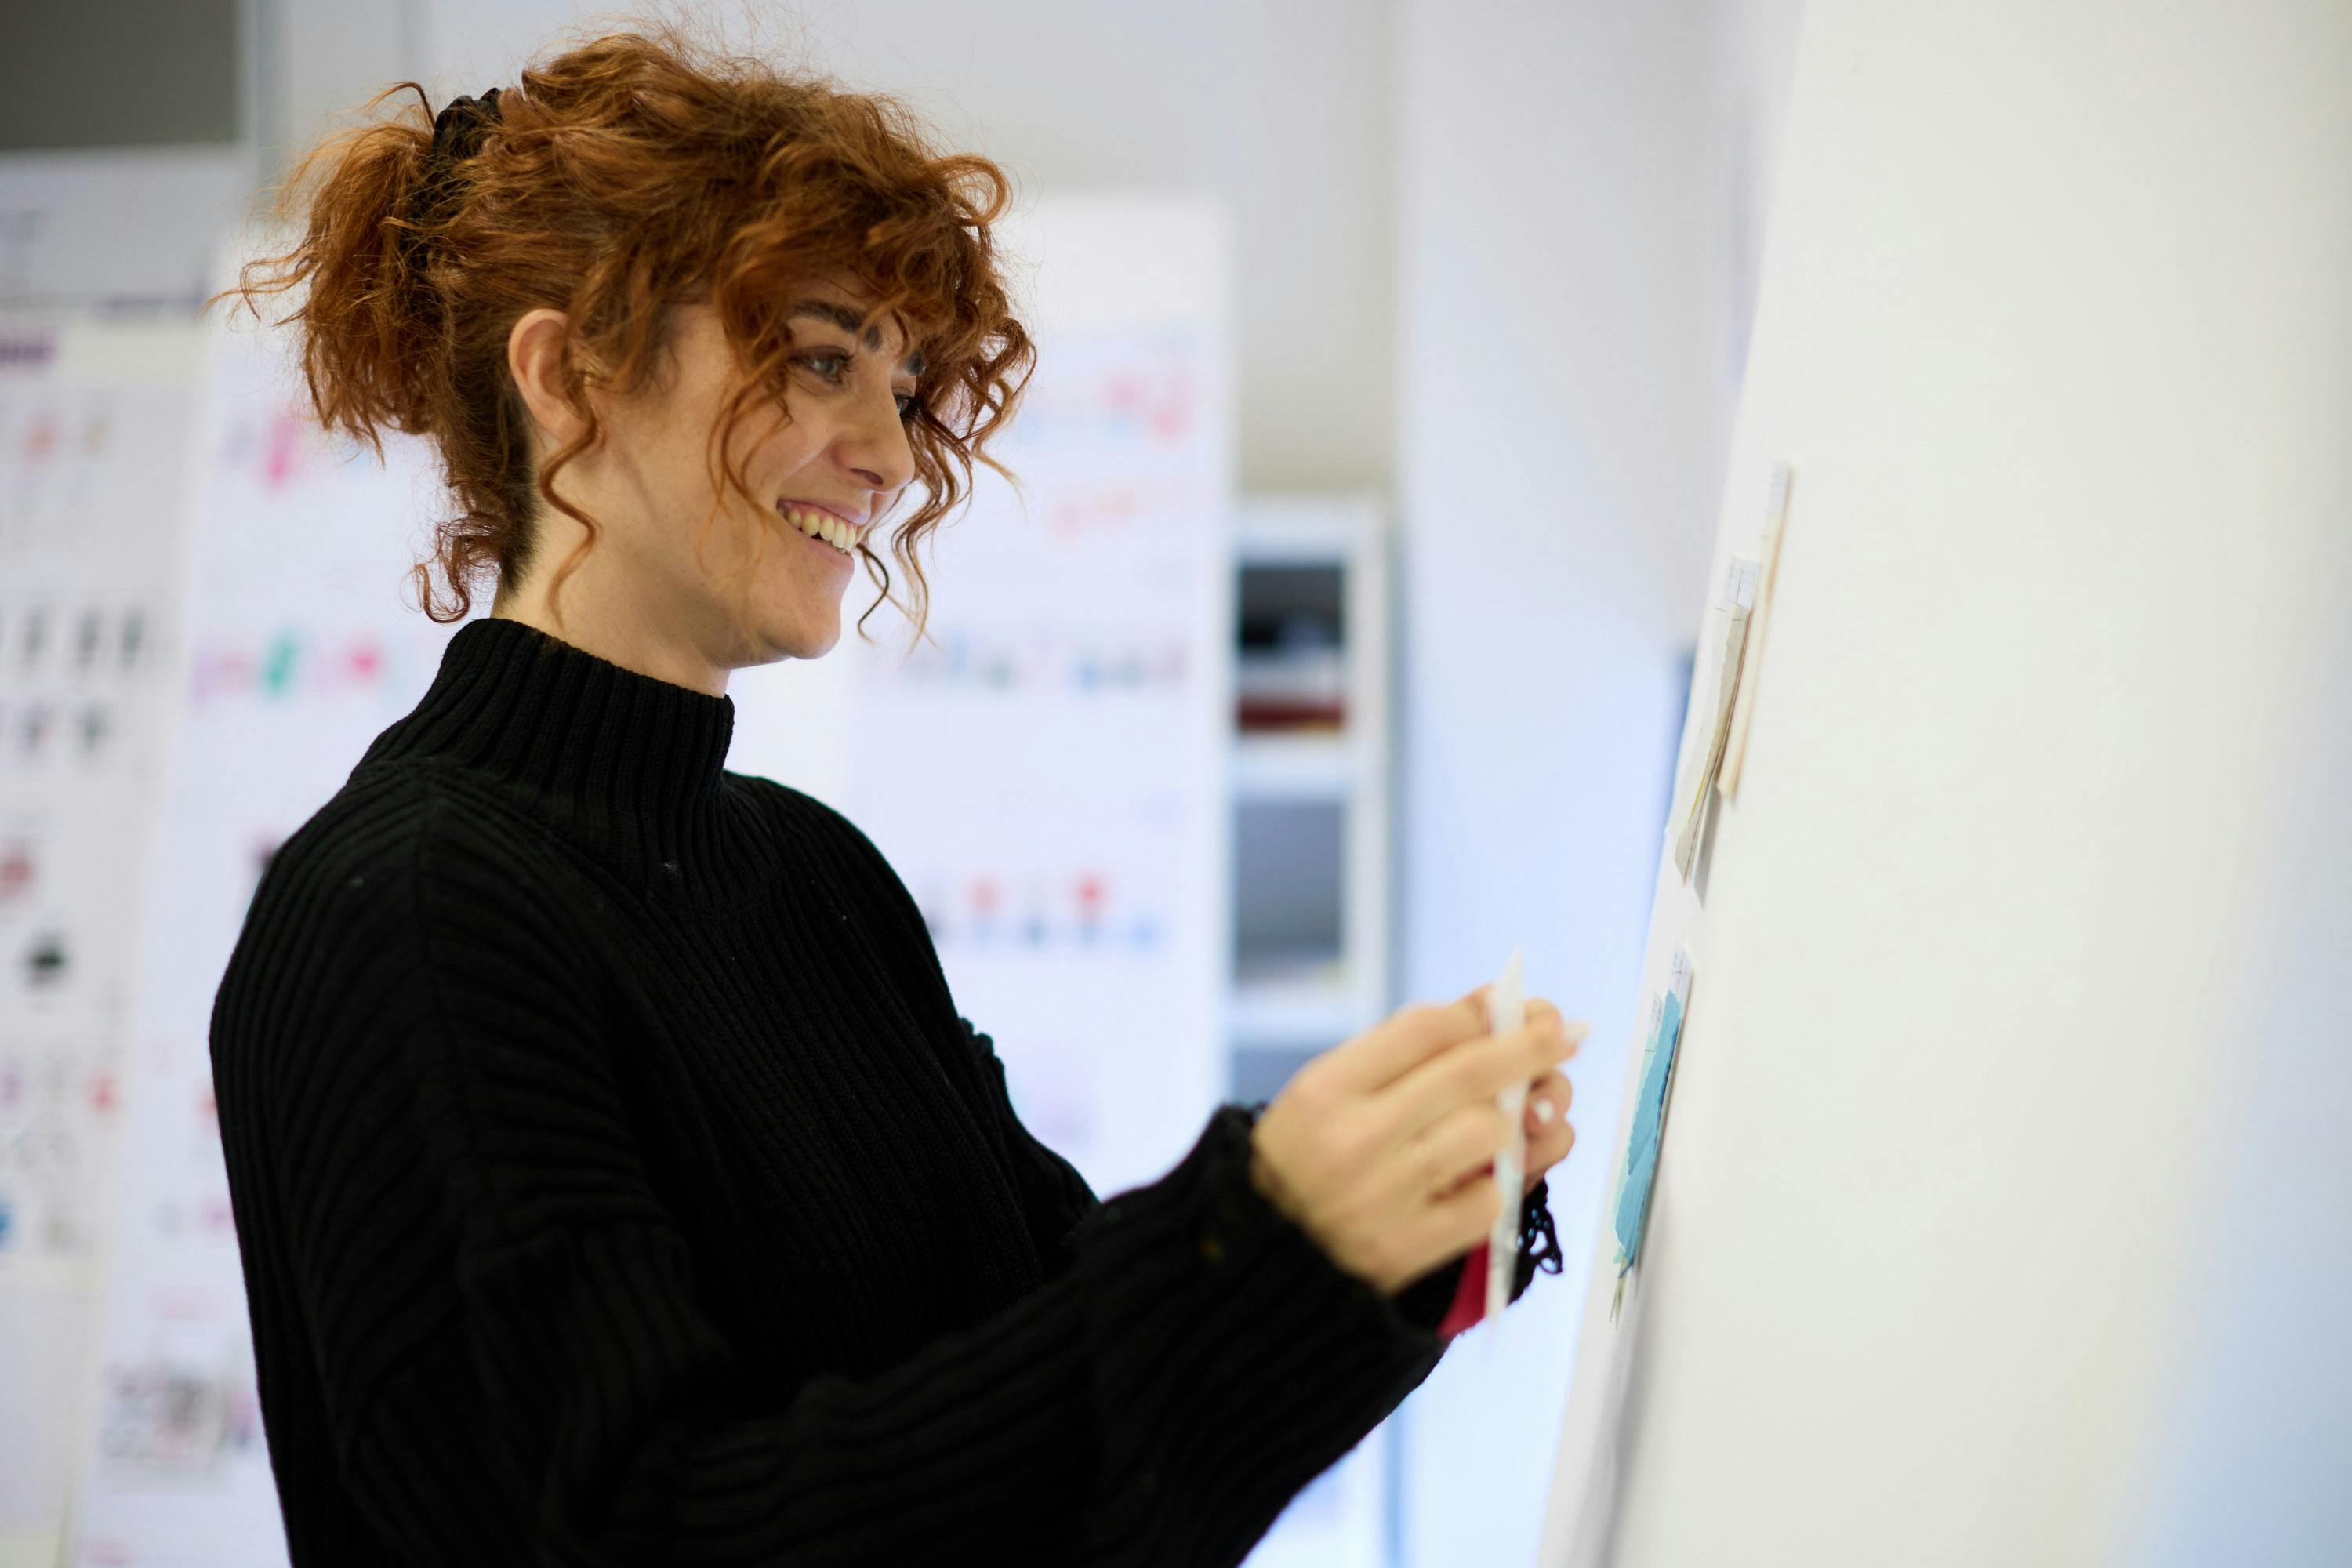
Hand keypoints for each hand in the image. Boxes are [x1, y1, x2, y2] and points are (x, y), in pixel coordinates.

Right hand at [1248, 984, 1582, 1296]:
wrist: (1265, 1258)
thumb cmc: (1307, 1159)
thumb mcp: (1330, 1093)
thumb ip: (1403, 1053)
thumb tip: (1493, 1008)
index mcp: (1325, 1091)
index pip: (1425, 1028)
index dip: (1480, 1013)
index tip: (1513, 1006)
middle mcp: (1352, 1140)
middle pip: (1469, 1072)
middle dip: (1530, 1045)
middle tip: (1564, 1032)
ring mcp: (1382, 1199)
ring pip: (1488, 1132)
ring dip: (1512, 1121)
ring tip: (1509, 1121)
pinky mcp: (1409, 1249)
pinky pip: (1489, 1200)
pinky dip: (1500, 1183)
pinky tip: (1490, 1175)